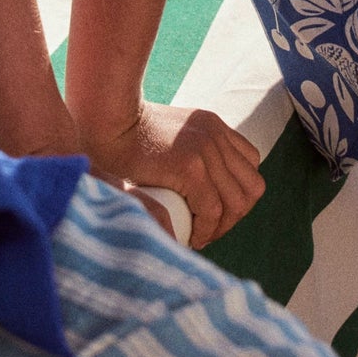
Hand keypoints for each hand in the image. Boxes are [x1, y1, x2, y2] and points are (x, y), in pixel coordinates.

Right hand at [80, 101, 264, 248]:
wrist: (105, 120)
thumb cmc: (126, 134)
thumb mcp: (169, 131)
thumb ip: (185, 143)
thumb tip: (186, 176)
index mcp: (213, 127)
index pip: (250, 163)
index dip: (239, 193)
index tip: (217, 213)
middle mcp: (216, 135)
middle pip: (252, 186)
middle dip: (235, 215)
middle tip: (210, 230)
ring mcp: (206, 149)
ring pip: (236, 202)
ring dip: (221, 227)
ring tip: (201, 236)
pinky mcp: (190, 166)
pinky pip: (212, 209)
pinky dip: (205, 229)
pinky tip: (192, 237)